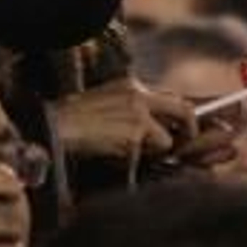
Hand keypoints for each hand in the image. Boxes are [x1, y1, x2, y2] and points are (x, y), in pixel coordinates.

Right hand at [49, 76, 195, 160]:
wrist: (56, 129)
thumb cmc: (74, 122)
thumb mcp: (106, 103)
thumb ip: (131, 110)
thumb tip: (157, 129)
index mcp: (130, 86)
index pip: (169, 98)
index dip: (181, 115)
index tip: (186, 127)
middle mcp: (138, 95)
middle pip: (184, 109)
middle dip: (190, 128)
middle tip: (185, 141)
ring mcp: (138, 114)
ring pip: (165, 140)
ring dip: (153, 151)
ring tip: (126, 151)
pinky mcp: (134, 134)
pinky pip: (146, 155)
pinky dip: (135, 160)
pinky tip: (113, 155)